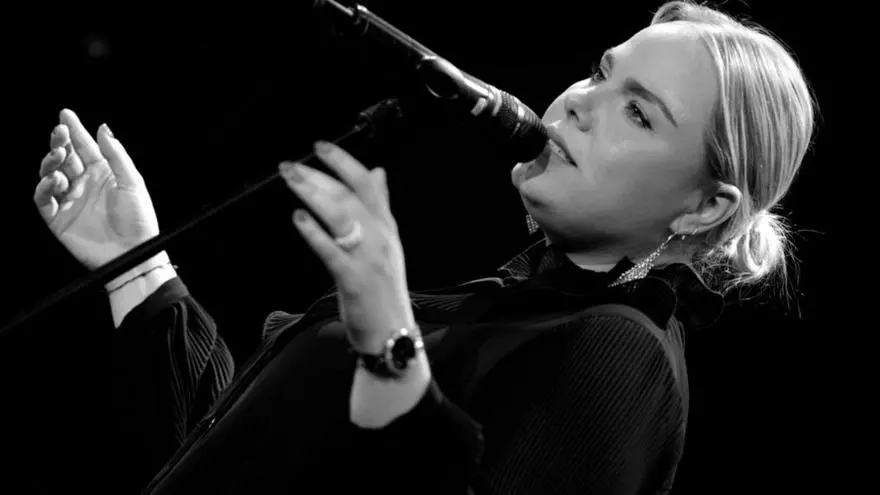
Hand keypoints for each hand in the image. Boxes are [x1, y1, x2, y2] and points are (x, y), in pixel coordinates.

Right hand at [34, 109, 159, 269]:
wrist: (133, 253)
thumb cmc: (139, 219)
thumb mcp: (132, 182)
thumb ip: (116, 155)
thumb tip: (102, 129)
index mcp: (103, 174)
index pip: (84, 148)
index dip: (74, 130)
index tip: (65, 114)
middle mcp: (85, 184)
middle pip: (65, 158)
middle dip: (59, 143)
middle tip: (59, 133)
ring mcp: (71, 201)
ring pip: (50, 175)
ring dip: (51, 163)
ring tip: (59, 158)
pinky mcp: (59, 219)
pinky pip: (43, 200)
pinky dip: (43, 188)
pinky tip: (53, 181)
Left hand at [280, 141, 414, 353]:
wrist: (392, 332)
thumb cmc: (383, 288)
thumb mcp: (386, 242)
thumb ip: (380, 206)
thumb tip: (378, 171)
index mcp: (386, 226)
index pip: (366, 184)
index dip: (343, 162)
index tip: (320, 146)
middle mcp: (380, 237)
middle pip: (348, 196)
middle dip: (317, 176)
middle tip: (290, 165)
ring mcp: (369, 258)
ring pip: (340, 216)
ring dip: (313, 194)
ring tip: (291, 180)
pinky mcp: (354, 279)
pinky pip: (331, 251)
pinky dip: (314, 232)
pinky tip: (298, 217)